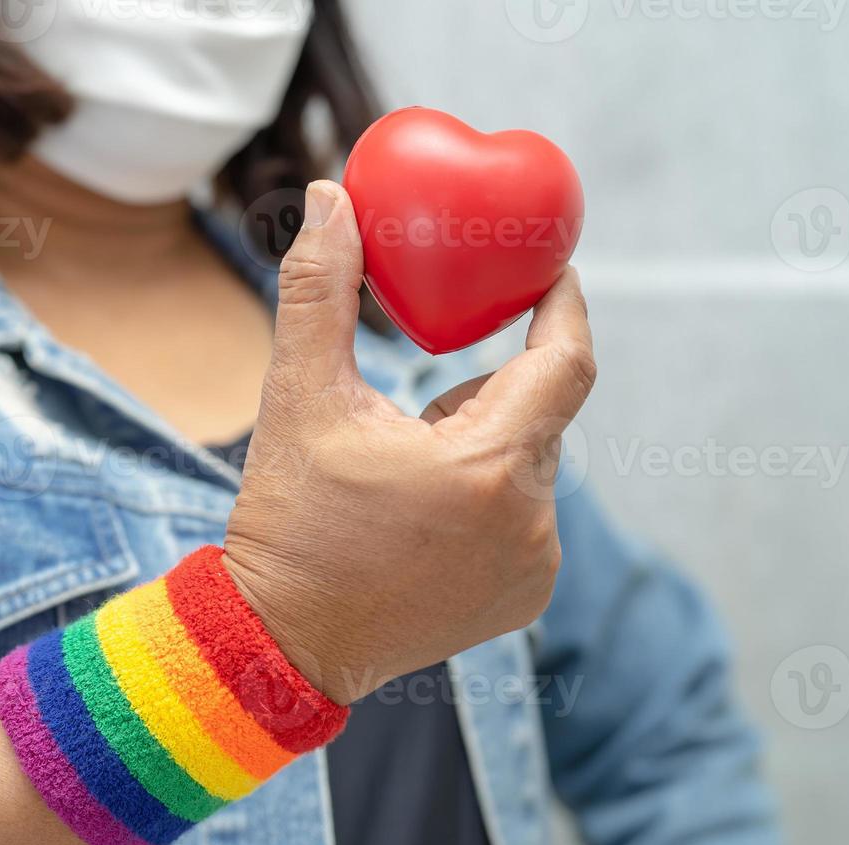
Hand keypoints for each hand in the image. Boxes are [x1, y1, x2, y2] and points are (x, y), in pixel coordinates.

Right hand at [222, 179, 595, 705]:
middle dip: (487, 390)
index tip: (549, 270)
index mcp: (487, 468)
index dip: (563, 306)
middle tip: (420, 401)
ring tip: (402, 481)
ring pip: (529, 465)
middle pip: (537, 415)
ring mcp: (533, 568)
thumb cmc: (290, 521)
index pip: (566, 361)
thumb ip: (321, 291)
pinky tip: (423, 524)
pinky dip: (488, 500)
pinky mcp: (525, 598)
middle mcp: (529, 523)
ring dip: (485, 447)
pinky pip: (524, 517)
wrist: (283, 642)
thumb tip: (332, 198)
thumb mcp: (298, 399)